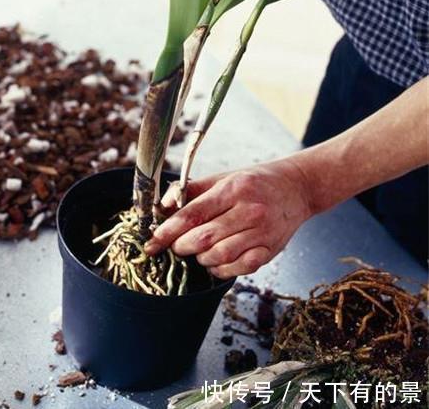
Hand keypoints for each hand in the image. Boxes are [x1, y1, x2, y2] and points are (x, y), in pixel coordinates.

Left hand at [144, 160, 312, 278]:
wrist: (296, 188)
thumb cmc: (254, 182)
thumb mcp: (223, 178)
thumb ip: (191, 191)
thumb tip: (163, 207)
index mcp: (233, 190)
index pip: (192, 215)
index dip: (167, 231)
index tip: (152, 241)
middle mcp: (249, 212)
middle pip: (202, 239)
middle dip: (180, 246)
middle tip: (175, 245)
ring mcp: (262, 233)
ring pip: (218, 257)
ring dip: (200, 258)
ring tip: (197, 250)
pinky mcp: (270, 250)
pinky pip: (238, 269)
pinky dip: (220, 269)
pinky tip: (216, 260)